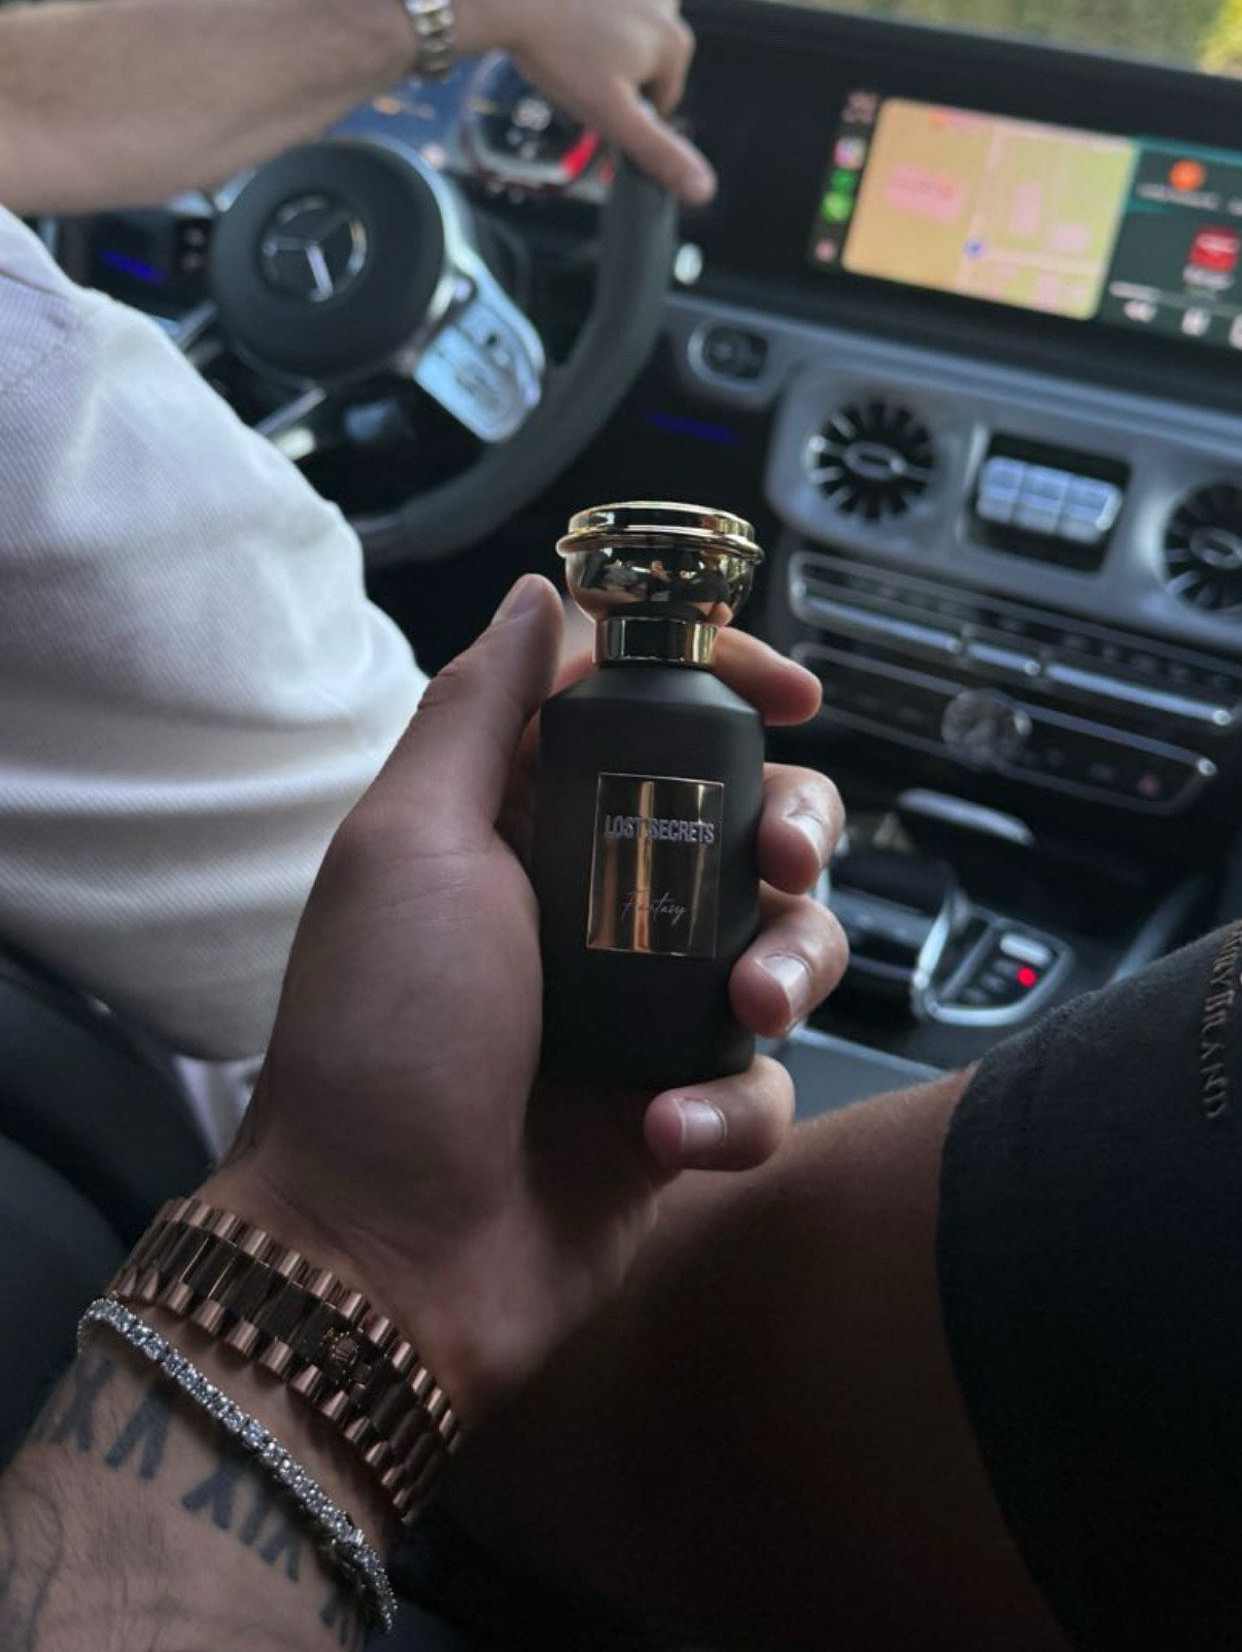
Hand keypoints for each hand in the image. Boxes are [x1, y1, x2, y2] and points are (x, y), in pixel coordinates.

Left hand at [207, 576, 845, 1427]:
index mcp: (525, 819)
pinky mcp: (678, 1105)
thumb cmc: (380, 1041)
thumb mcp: (409, 845)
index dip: (728, 683)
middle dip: (796, 825)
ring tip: (742, 1009)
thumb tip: (538, 591)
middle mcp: (594, 899)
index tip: (791, 693)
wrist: (383, 1261)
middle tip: (786, 857)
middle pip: (749, 815)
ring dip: (788, 964)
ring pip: (785, 940)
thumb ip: (480, 710)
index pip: (649, 709)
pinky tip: (668, 1130)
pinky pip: (764, 1081)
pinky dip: (733, 1105)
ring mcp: (642, 1005)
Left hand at [449, 0, 715, 203]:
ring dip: (597, 35)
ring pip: (620, 24)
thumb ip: (658, 152)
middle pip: (641, 58)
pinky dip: (579, 3)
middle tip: (573, 69)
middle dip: (613, 70)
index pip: (660, 97)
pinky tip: (553, 11)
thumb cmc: (562, 56)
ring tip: (561, 42)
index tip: (591, 95)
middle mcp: (666, 1)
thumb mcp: (612, 115)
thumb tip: (705, 190)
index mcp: (675, 42)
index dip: (622, 107)